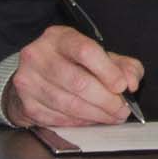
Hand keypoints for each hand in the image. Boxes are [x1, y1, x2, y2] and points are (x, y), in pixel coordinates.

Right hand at [1, 24, 143, 128]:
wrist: (36, 74)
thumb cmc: (74, 63)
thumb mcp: (101, 56)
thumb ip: (123, 66)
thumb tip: (131, 83)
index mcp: (59, 37)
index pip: (85, 51)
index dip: (108, 71)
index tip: (123, 87)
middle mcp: (38, 55)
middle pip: (78, 82)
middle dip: (106, 100)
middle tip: (122, 110)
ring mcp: (28, 80)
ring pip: (68, 103)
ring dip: (96, 114)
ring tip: (112, 117)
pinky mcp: (26, 104)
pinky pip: (57, 118)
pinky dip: (79, 122)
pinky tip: (91, 119)